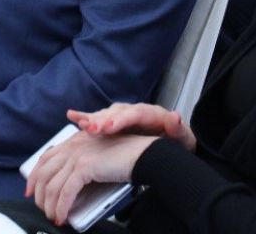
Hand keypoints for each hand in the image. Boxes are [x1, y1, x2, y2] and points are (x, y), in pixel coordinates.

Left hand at [25, 130, 155, 226]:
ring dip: (49, 206)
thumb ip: (82, 164)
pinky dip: (61, 208)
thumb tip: (69, 187)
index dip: (35, 176)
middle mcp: (73, 145)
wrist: (143, 154)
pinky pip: (65, 193)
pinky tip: (62, 216)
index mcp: (75, 140)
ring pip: (52, 186)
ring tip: (53, 216)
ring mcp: (78, 155)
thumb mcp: (98, 157)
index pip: (46, 157)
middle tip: (42, 209)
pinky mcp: (85, 167)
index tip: (31, 190)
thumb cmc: (126, 157)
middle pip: (43, 172)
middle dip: (39, 194)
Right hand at [67, 103, 195, 150]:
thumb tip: (175, 117)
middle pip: (116, 113)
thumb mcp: (183, 139)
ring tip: (80, 124)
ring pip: (105, 115)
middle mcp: (135, 112)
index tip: (108, 127)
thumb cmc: (177, 142)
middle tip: (89, 128)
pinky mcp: (115, 123)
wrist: (175, 143)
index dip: (120, 120)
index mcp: (152, 114)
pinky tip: (72, 116)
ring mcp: (124, 116)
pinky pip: (98, 119)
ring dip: (92, 119)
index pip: (135, 114)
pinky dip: (85, 117)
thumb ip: (179, 129)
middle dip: (102, 120)